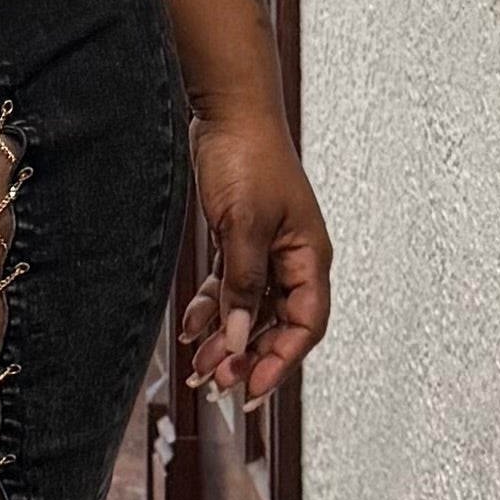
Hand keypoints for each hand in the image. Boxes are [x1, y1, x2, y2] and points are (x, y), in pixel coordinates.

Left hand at [177, 111, 329, 406]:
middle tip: (215, 386)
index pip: (305, 325)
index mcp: (309, 257)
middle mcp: (293, 258)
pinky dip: (212, 308)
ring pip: (250, 309)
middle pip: (276, 324)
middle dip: (247, 356)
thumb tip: (238, 341)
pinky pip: (230, 287)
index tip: (251, 389)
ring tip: (198, 367)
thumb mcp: (244, 228)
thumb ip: (243, 287)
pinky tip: (190, 327)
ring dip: (225, 338)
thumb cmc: (247, 158)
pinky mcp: (240, 239)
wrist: (226, 110)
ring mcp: (266, 249)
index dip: (280, 361)